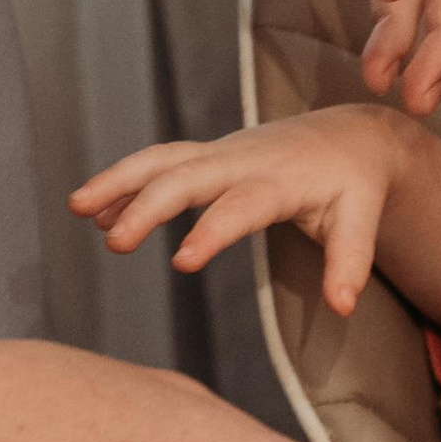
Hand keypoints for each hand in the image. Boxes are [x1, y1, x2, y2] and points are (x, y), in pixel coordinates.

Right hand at [74, 110, 410, 317]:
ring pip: (161, 159)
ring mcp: (220, 154)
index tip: (181, 262)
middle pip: (186, 176)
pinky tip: (94, 211)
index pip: (240, 205)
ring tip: (77, 209)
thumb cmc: (355, 182)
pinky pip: (159, 162)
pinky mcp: (207, 156)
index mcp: (281, 179)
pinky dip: (125, 181)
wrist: (350, 134)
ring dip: (118, 181)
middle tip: (114, 244)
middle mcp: (243, 160)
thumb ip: (350, 262)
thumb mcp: (363, 218)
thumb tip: (343, 307)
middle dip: (147, 206)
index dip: (211, 232)